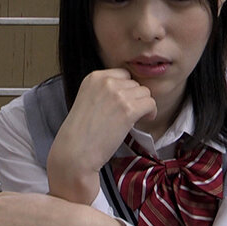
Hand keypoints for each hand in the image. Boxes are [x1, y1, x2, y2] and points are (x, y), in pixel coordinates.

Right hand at [47, 69, 156, 202]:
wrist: (76, 151)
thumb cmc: (81, 132)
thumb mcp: (87, 99)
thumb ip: (104, 90)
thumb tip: (129, 90)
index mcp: (94, 77)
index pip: (123, 74)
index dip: (126, 89)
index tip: (122, 103)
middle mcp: (106, 81)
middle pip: (135, 83)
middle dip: (134, 98)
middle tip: (126, 114)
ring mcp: (118, 94)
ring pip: (145, 93)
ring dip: (143, 106)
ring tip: (134, 119)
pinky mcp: (128, 109)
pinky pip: (150, 104)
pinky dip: (150, 113)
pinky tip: (142, 121)